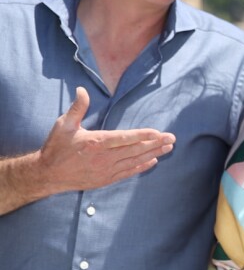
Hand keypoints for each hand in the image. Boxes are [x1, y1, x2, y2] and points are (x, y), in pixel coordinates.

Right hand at [38, 86, 175, 192]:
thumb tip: (82, 89)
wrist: (46, 174)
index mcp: (96, 142)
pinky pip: (127, 173)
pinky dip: (141, 167)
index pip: (125, 138)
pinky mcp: (104, 179)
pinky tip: (153, 161)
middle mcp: (104, 158)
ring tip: (168, 148)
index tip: (158, 132)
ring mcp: (105, 170)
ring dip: (153, 154)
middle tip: (172, 138)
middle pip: (134, 150)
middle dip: (155, 144)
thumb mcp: (64, 124)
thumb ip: (77, 107)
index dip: (143, 135)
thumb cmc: (56, 147)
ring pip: (134, 161)